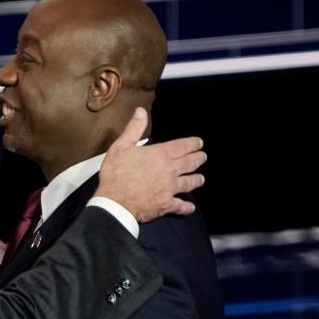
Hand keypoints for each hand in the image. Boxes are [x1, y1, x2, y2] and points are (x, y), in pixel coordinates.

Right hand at [95, 107, 206, 221]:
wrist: (115, 202)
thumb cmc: (116, 173)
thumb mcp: (121, 146)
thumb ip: (134, 128)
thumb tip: (141, 111)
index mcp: (161, 154)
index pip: (183, 146)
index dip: (193, 143)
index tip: (199, 143)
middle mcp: (170, 170)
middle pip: (190, 163)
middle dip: (198, 159)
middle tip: (202, 157)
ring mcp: (170, 189)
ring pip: (190, 183)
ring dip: (197, 180)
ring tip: (200, 179)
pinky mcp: (166, 204)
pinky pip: (181, 206)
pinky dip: (187, 207)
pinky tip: (190, 207)